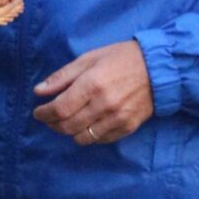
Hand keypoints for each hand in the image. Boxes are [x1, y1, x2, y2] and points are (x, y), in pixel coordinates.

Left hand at [32, 40, 154, 145]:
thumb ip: (62, 76)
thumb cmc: (121, 58)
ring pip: (82, 138)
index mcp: (91, 84)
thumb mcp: (89, 58)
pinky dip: (89, 136)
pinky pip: (101, 140)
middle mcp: (103, 104)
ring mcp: (117, 118)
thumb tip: (38, 91)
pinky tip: (87, 125)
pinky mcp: (128, 126)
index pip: (59, 109)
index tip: (38, 112)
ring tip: (68, 122)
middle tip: (49, 118)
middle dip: (53, 125)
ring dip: (70, 132)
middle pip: (67, 126)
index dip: (43, 114)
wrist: (159, 67)